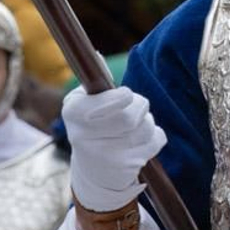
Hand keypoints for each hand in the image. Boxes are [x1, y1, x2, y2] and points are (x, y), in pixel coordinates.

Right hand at [62, 87, 165, 211]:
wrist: (92, 171)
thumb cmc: (91, 126)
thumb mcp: (83, 102)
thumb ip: (95, 81)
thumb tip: (100, 57)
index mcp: (73, 112)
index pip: (114, 100)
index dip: (125, 96)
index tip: (125, 96)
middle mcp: (84, 136)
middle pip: (131, 116)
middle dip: (140, 107)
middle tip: (137, 107)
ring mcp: (105, 156)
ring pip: (146, 128)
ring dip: (147, 122)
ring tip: (135, 126)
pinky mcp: (125, 168)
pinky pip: (156, 141)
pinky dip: (154, 137)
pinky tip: (140, 142)